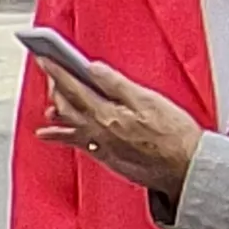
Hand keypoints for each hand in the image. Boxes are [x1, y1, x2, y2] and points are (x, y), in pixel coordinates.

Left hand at [34, 56, 206, 199]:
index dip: (57, 72)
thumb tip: (94, 69)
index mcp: (107, 114)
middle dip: (57, 88)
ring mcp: (100, 146)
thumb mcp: (148, 100)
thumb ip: (117, 84)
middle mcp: (97, 132)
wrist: (184, 168)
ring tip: (48, 107)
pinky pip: (75, 143)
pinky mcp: (105, 156)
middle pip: (67, 106)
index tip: (45, 59)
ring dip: (56, 113)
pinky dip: (60, 137)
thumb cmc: (174, 135)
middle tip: (52, 74)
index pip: (74, 88)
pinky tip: (50, 136)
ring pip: (68, 126)